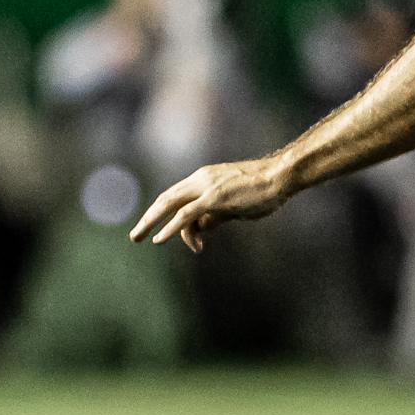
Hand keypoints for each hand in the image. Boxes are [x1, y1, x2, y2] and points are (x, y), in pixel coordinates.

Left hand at [131, 158, 286, 252]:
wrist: (280, 176)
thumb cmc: (262, 191)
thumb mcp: (234, 205)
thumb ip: (216, 215)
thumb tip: (203, 229)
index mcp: (204, 178)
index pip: (176, 196)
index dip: (161, 213)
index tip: (153, 229)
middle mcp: (201, 179)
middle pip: (166, 198)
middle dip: (148, 217)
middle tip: (134, 235)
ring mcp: (206, 187)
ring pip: (169, 204)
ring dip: (151, 222)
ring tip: (139, 237)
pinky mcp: (215, 198)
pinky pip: (186, 214)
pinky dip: (171, 227)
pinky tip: (160, 238)